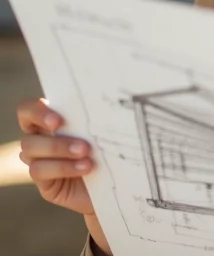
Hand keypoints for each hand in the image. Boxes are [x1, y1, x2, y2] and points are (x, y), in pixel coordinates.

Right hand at [17, 98, 111, 254]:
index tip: (59, 115)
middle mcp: (42, 138)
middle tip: (68, 127)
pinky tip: (87, 167)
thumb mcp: (105, 129)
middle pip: (29, 130)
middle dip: (49, 129)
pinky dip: (63, 168)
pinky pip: (41, 173)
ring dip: (59, 150)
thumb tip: (113, 96)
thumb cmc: (112, 146)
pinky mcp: (45, 183)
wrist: (118, 181)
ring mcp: (40, 161)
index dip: (38, 110)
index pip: (30, 108)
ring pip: (33, 151)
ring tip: (87, 152)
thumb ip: (96, 117)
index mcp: (54, 118)